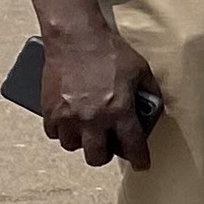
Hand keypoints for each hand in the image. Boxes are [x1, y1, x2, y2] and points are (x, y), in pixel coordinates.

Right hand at [40, 21, 158, 169]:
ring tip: (88, 129)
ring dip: (82, 141)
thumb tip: (152, 108)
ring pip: (73, 146)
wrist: (76, 38)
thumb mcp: (141, 70)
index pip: (132, 145)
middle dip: (106, 154)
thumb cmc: (110, 51)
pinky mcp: (50, 110)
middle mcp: (94, 118)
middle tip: (109, 146)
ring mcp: (69, 116)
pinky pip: (54, 133)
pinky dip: (62, 130)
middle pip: (97, 157)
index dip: (139, 159)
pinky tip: (69, 121)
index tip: (141, 165)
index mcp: (120, 110)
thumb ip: (149, 92)